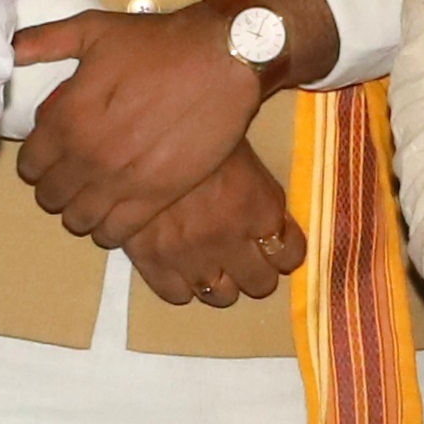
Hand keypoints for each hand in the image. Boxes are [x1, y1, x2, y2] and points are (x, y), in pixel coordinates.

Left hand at [8, 0, 323, 248]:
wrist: (221, 57)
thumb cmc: (157, 42)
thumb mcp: (93, 29)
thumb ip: (44, 42)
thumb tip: (8, 50)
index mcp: (67, 119)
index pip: (29, 165)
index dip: (36, 162)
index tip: (50, 154)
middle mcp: (88, 155)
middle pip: (50, 196)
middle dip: (55, 187)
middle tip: (72, 174)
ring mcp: (121, 181)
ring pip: (78, 220)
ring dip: (79, 210)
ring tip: (93, 194)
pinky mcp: (156, 197)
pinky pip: (115, 233)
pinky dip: (108, 228)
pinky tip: (115, 211)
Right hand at [123, 143, 305, 308]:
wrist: (133, 127)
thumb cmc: (192, 127)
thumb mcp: (240, 149)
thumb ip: (262, 189)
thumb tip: (275, 214)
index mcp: (257, 206)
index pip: (290, 254)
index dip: (284, 249)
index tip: (274, 241)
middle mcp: (228, 237)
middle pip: (260, 284)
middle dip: (256, 269)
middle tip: (244, 254)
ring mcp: (188, 253)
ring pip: (221, 296)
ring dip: (221, 281)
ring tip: (211, 263)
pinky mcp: (150, 259)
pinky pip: (176, 295)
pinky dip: (181, 285)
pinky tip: (179, 266)